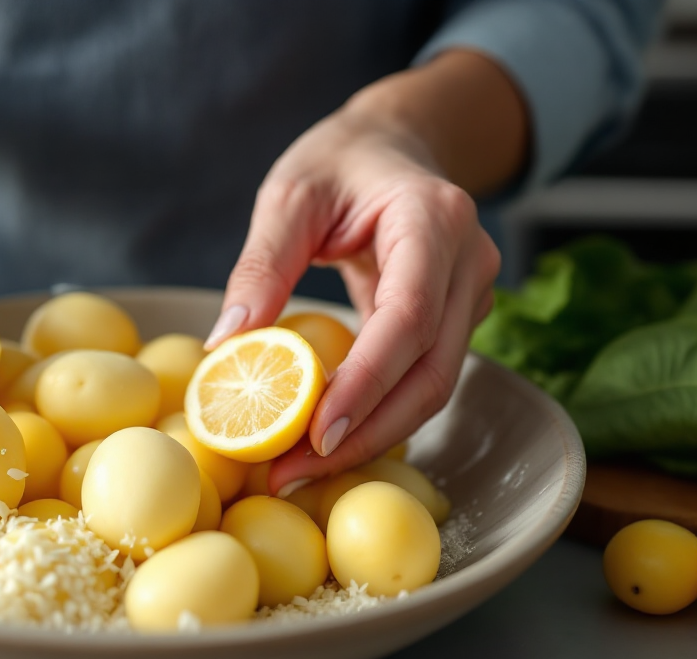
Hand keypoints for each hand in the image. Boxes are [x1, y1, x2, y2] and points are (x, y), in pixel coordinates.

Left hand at [205, 51, 522, 493]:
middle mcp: (469, 262)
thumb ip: (261, 264)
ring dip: (371, 437)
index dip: (367, 383)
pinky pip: (423, 380)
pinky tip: (324, 442)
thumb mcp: (288, 195)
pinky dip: (378, 416)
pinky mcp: (457, 322)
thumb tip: (225, 345)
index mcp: (433, 219)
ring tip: (297, 470)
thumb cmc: (339, 161)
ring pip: (435, 387)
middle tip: (291, 474)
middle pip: (433, 371)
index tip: (317, 436)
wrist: (394, 145)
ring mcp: (472, 296)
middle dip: (366, 434)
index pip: (410, 317)